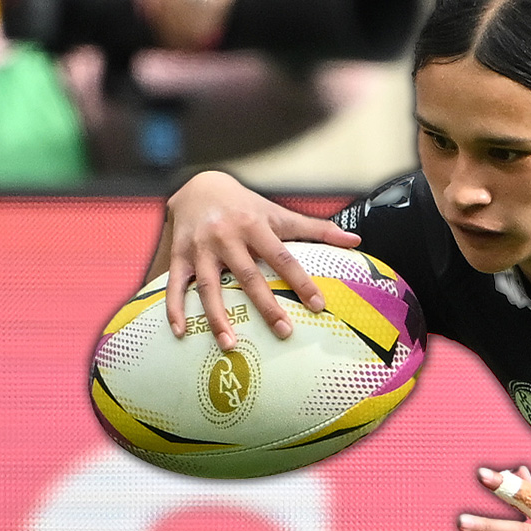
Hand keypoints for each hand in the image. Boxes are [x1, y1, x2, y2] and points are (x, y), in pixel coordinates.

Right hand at [161, 170, 359, 347]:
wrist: (199, 186)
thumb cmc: (247, 207)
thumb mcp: (280, 213)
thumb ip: (318, 229)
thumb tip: (356, 240)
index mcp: (255, 226)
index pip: (283, 257)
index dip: (301, 281)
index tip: (318, 305)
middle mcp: (227, 237)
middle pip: (248, 275)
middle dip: (265, 305)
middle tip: (283, 332)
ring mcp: (201, 248)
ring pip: (209, 286)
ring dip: (217, 317)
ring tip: (230, 344)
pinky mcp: (179, 256)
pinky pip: (175, 285)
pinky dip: (174, 309)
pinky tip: (180, 333)